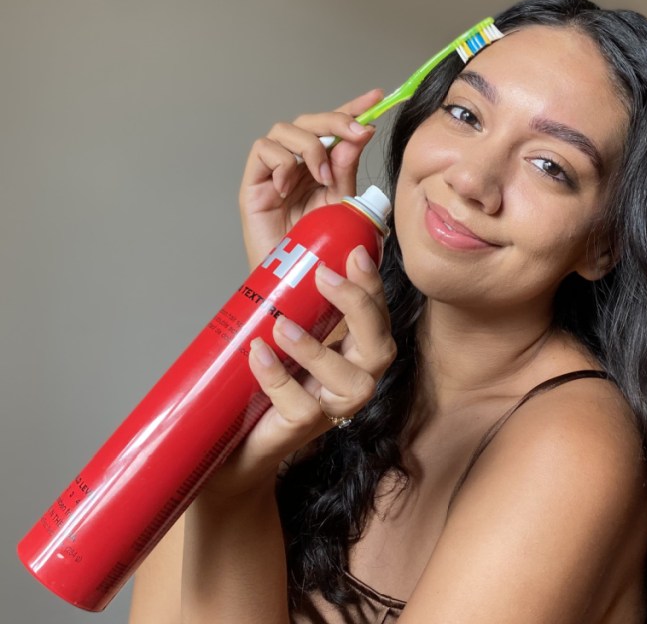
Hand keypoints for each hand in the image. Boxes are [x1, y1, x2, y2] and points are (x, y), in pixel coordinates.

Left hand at [202, 245, 395, 498]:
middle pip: (381, 346)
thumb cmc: (259, 378)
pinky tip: (258, 354)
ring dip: (318, 349)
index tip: (354, 252)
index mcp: (353, 349)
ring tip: (281, 325)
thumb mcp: (279, 325)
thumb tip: (291, 243)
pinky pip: (302, 407)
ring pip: (353, 382)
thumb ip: (293, 293)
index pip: (378, 313)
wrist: (228, 440)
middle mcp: (354, 378)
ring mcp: (332, 407)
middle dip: (358, 307)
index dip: (372, 284)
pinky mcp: (303, 429)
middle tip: (323, 275)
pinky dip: (279, 377)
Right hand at [238, 89, 384, 269]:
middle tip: (357, 132)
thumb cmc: (317, 249)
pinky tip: (289, 187)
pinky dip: (281, 162)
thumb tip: (360, 135)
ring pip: (286, 129)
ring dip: (310, 147)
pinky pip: (263, 150)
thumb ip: (347, 171)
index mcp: (322, 167)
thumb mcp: (341, 206)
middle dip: (336, 120)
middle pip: (310, 121)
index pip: (335, 129)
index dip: (353, 108)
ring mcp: (274, 172)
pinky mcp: (253, 183)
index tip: (377, 98)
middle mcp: (297, 164)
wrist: (294, 281)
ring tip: (322, 178)